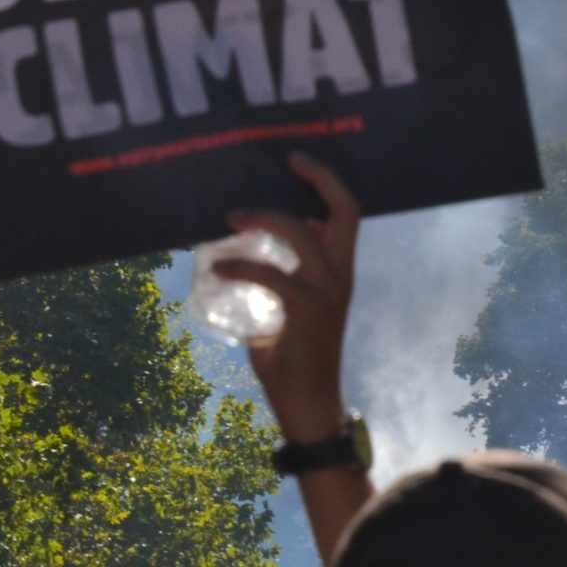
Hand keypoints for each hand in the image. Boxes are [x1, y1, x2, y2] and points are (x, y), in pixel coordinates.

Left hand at [215, 150, 360, 444]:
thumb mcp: (287, 309)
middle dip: (318, 180)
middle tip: (284, 163)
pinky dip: (242, 267)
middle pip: (345, 210)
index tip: (296, 160)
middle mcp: (342, 274)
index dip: (326, 181)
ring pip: (305, 234)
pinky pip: (274, 276)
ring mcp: (329, 292)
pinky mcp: (308, 312)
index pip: (347, 212)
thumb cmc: (294, 359)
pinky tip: (219, 270)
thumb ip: (274, 282)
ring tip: (233, 218)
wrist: (310, 406)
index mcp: (341, 269)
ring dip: (267, 219)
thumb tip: (233, 255)